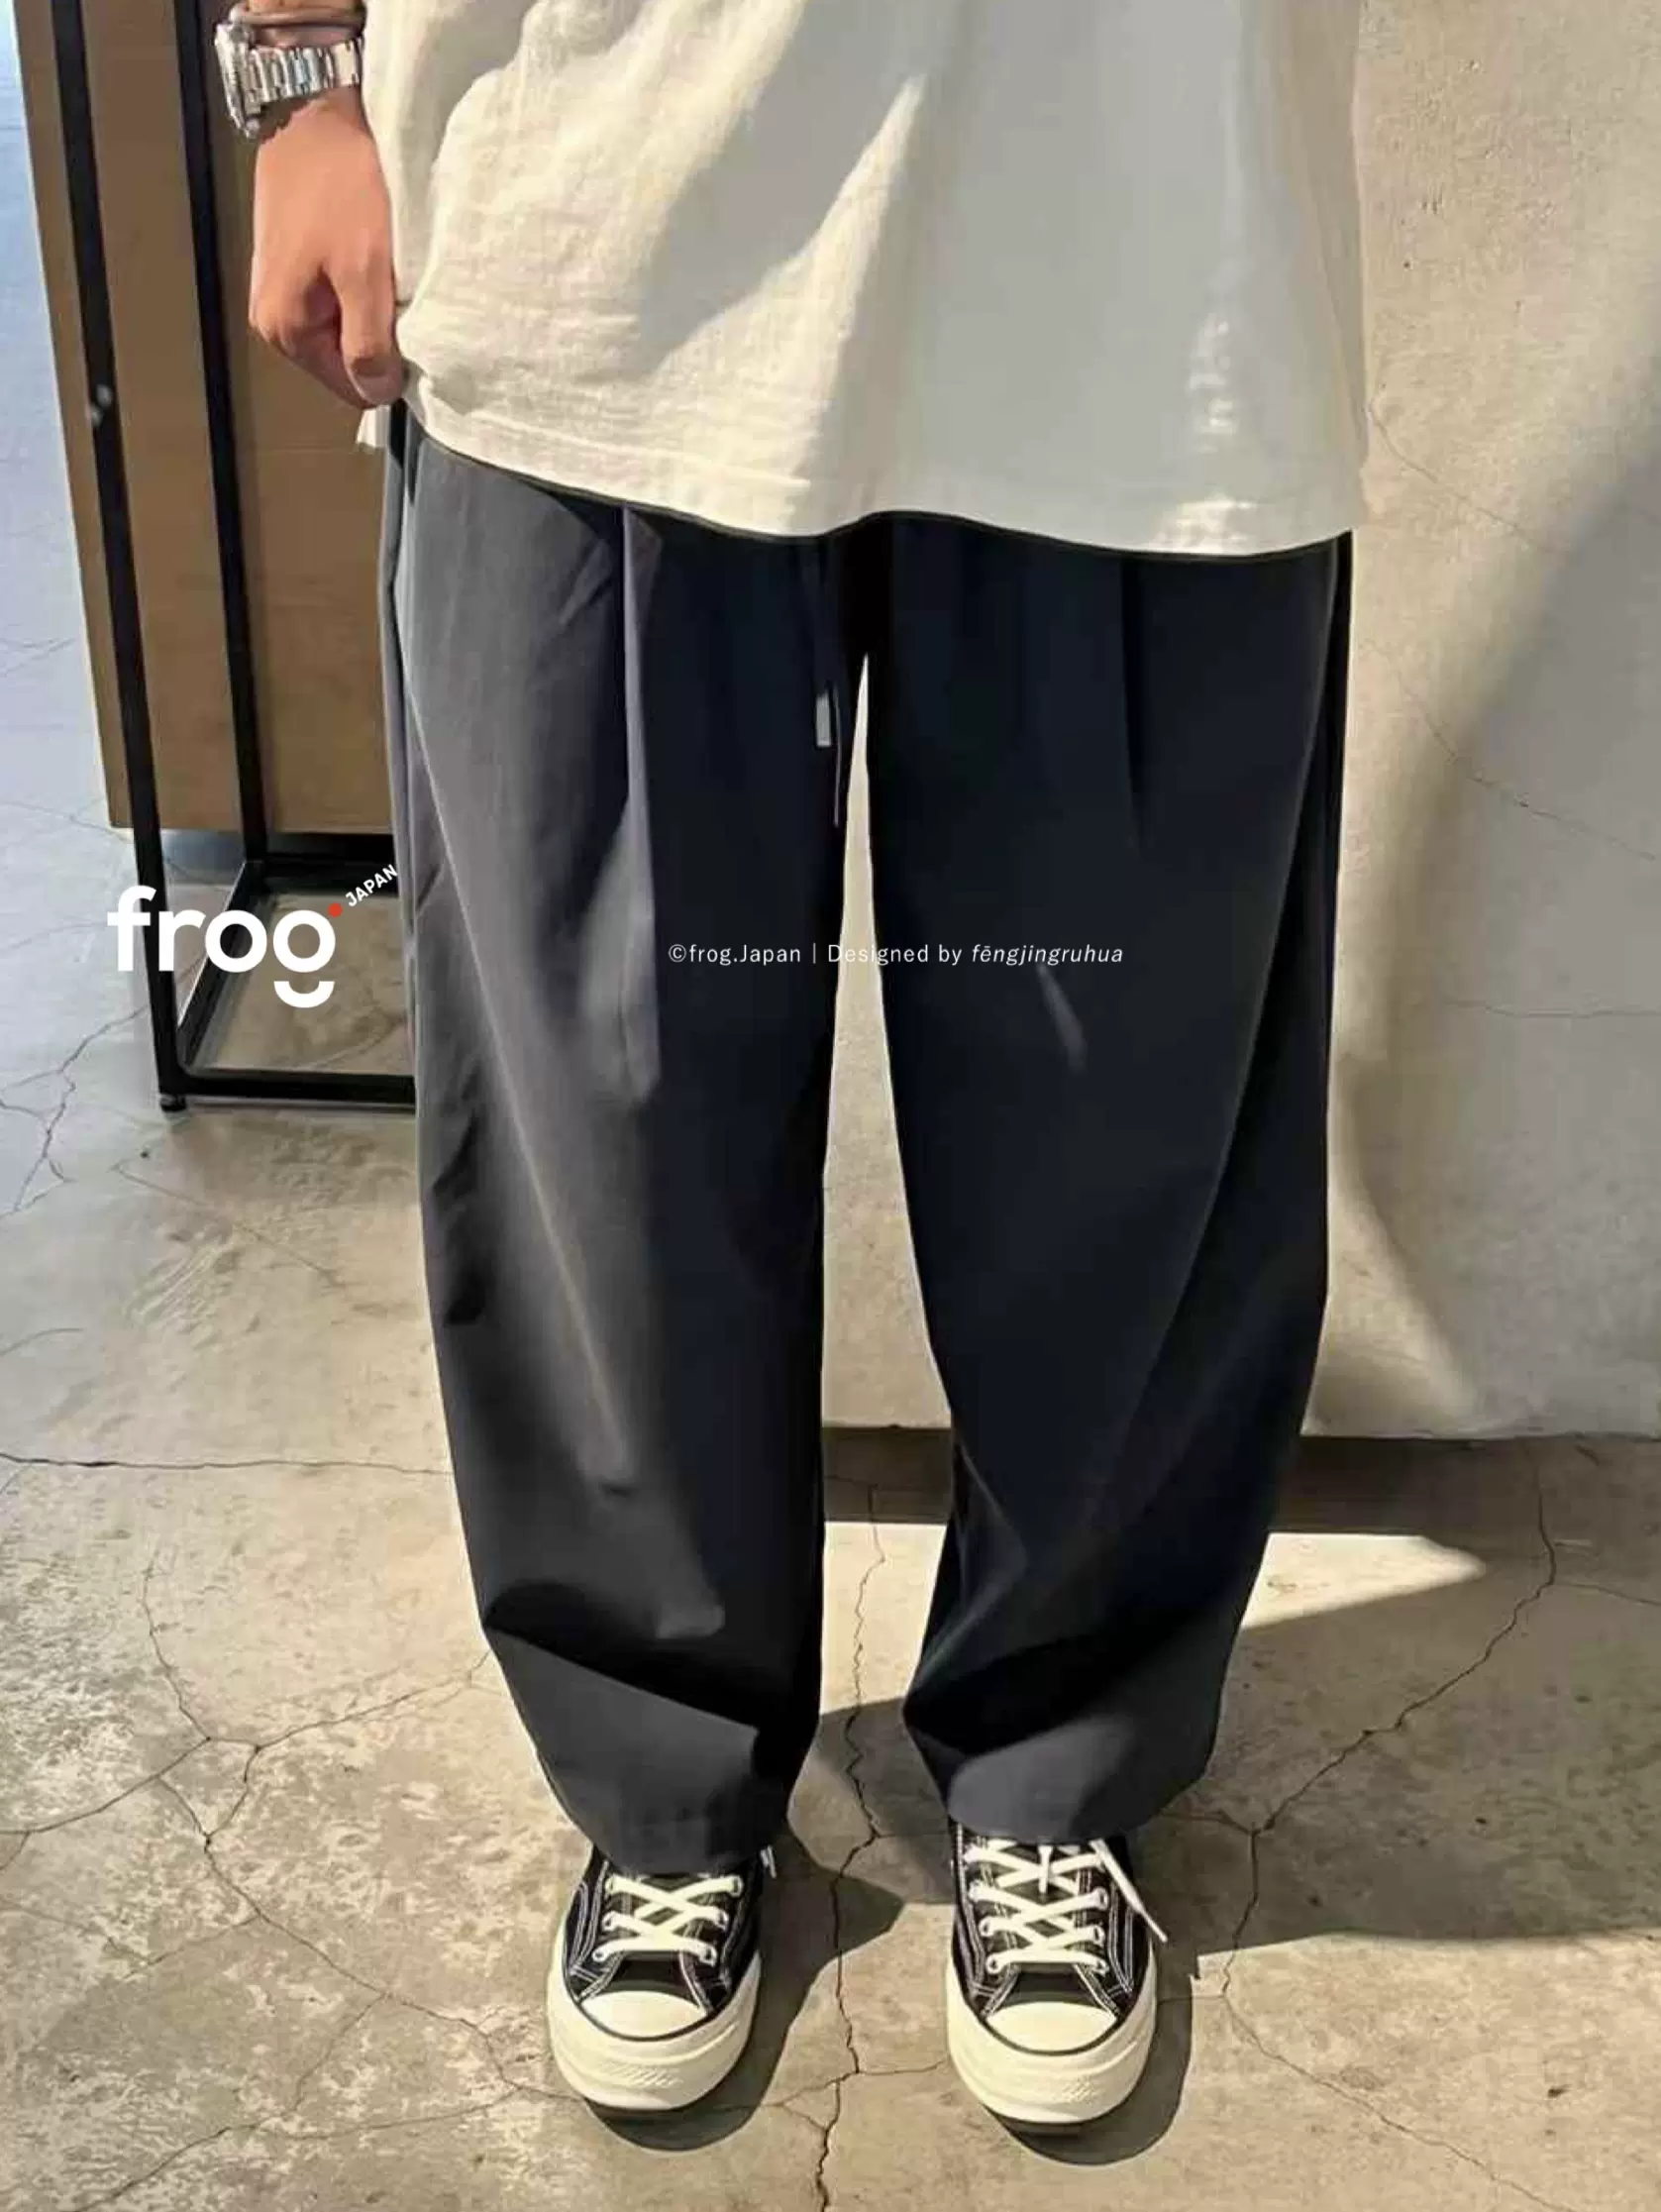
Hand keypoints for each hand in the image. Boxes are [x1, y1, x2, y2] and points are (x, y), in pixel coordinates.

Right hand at [249, 87, 403, 408]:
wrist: (314, 111)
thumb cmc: (341, 188)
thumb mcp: (364, 273)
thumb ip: (369, 343)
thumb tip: (377, 393)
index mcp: (285, 331)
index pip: (353, 388)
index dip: (389, 367)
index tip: (411, 329)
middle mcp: (274, 318)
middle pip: (347, 358)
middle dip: (379, 333)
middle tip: (398, 289)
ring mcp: (282, 287)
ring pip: (346, 324)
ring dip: (373, 304)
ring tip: (384, 265)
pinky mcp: (294, 260)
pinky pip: (339, 293)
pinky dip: (362, 279)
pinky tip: (371, 249)